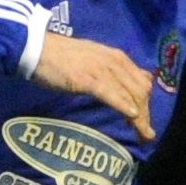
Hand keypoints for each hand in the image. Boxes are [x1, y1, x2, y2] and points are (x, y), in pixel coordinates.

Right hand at [31, 31, 154, 140]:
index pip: (143, 82)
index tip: (145, 122)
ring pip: (129, 95)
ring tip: (144, 136)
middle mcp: (115, 63)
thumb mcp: (94, 59)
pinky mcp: (87, 79)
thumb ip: (111, 71)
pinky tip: (131, 116)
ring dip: (139, 118)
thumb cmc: (63, 57)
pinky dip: (123, 105)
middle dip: (146, 115)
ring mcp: (101, 70)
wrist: (38, 48)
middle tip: (146, 136)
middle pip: (140, 92)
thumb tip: (126, 85)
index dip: (147, 104)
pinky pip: (110, 93)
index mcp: (118, 58)